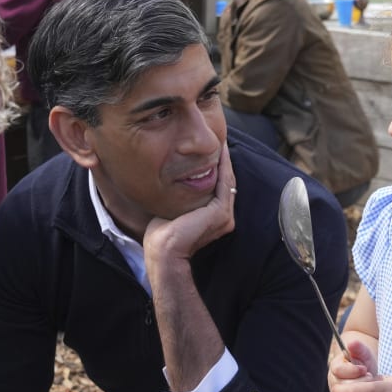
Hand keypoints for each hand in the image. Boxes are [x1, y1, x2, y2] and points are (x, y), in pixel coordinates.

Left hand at [143, 143, 235, 270]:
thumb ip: (180, 198)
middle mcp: (225, 217)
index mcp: (215, 219)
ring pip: (228, 180)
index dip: (218, 168)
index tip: (212, 151)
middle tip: (220, 140)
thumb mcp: (173, 210)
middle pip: (227, 182)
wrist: (164, 251)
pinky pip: (226, 182)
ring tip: (222, 141)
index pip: (220, 188)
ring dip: (225, 160)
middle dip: (223, 161)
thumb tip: (171, 182)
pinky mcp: (221, 211)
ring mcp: (225, 215)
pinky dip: (224, 166)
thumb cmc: (162, 235)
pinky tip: (221, 151)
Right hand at [327, 339, 375, 391]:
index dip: (353, 370)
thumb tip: (352, 343)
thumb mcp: (363, 353)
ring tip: (369, 386)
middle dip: (358, 382)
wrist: (367, 374)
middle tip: (369, 377)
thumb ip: (358, 347)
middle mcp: (334, 382)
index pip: (338, 371)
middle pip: (341, 386)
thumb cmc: (364, 362)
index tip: (364, 368)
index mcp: (335, 367)